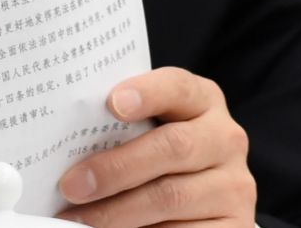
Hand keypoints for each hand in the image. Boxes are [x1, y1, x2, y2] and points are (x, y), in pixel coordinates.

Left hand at [57, 67, 255, 226]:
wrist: (204, 203)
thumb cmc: (159, 156)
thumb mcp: (148, 133)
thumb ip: (122, 127)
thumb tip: (63, 139)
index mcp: (202, 101)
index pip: (178, 87)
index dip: (147, 93)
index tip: (113, 104)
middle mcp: (226, 138)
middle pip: (172, 147)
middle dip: (116, 168)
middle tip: (72, 186)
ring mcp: (234, 185)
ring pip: (171, 196)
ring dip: (117, 211)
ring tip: (76, 218)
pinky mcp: (236, 225)